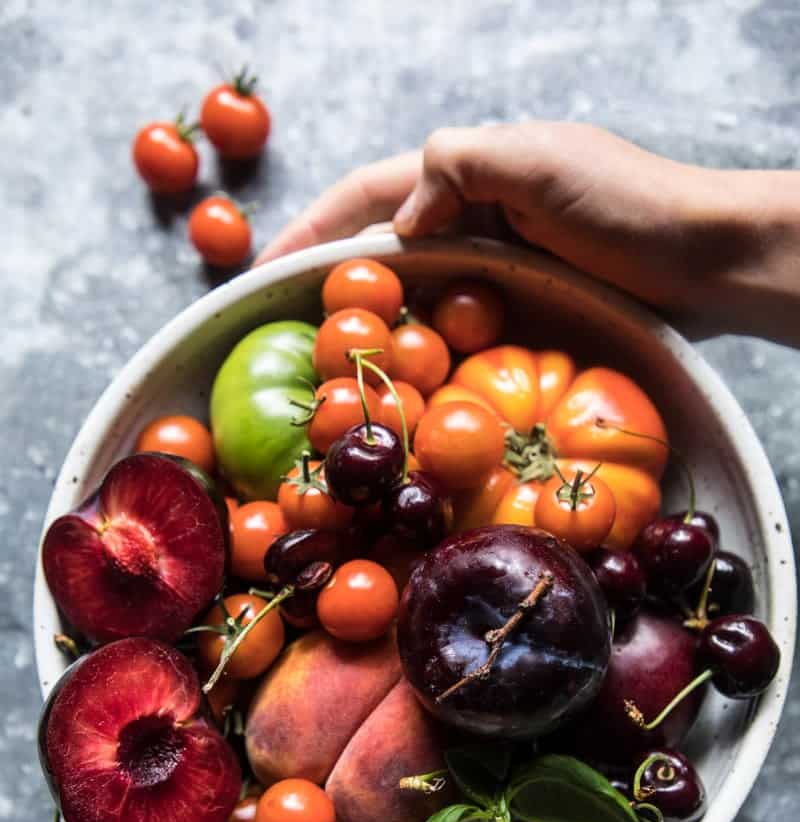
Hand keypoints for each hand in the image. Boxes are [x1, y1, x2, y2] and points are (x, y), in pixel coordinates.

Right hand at [257, 121, 799, 344]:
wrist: (705, 261)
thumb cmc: (630, 205)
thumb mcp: (539, 161)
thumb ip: (459, 166)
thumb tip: (397, 221)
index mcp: (466, 175)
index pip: (366, 199)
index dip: (310, 234)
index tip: (260, 276)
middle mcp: (471, 223)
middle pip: (379, 257)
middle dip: (330, 293)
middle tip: (283, 344)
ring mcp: (493, 273)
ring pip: (412, 303)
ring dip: (372, 336)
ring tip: (329, 379)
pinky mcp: (517, 315)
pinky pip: (452, 336)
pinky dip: (423, 358)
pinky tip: (403, 391)